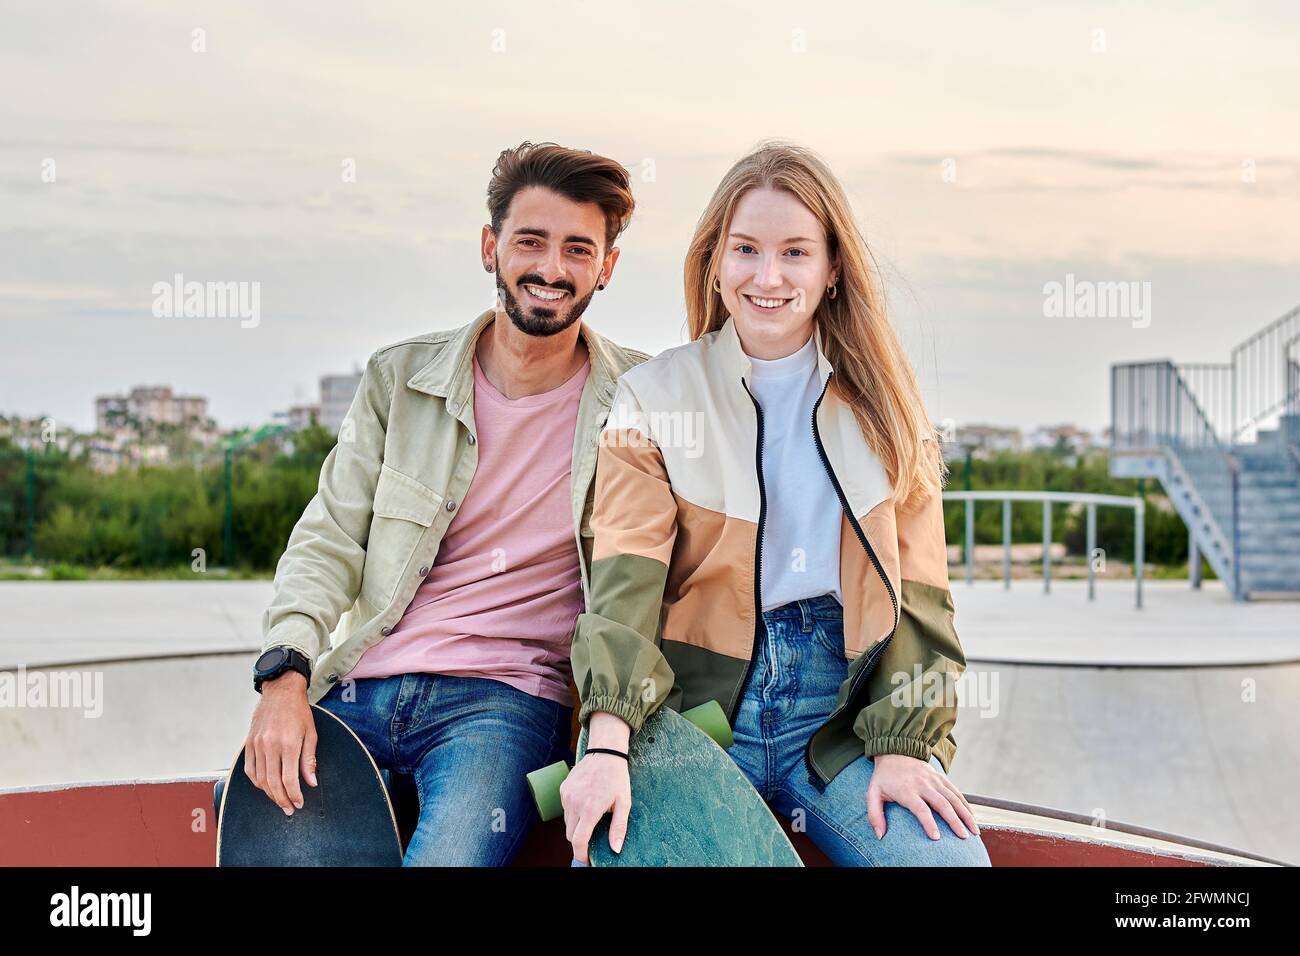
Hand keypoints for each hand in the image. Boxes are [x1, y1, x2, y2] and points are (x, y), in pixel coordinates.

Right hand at [243, 671, 316, 814]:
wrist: (280, 691)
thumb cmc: (299, 712)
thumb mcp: (311, 733)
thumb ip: (309, 760)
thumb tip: (310, 783)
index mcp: (288, 743)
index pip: (289, 779)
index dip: (294, 795)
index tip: (299, 803)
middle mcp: (270, 745)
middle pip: (273, 783)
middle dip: (282, 800)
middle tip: (289, 809)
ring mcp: (257, 745)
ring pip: (260, 779)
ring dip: (269, 793)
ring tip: (279, 800)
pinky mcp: (249, 743)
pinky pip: (250, 769)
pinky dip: (257, 782)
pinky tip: (265, 787)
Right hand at [559, 712, 632, 863]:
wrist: (605, 751)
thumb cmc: (617, 777)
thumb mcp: (624, 803)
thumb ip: (619, 828)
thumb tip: (616, 849)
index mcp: (590, 809)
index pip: (578, 841)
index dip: (581, 855)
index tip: (587, 860)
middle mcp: (574, 803)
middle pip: (570, 835)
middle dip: (580, 841)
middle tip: (592, 838)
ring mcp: (566, 795)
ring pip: (567, 822)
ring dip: (577, 826)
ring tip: (592, 816)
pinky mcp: (563, 789)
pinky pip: (565, 809)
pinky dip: (573, 812)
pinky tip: (586, 803)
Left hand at [866, 753, 979, 840]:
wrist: (895, 751)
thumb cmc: (884, 777)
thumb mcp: (872, 793)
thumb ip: (874, 814)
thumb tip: (879, 836)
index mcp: (906, 790)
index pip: (920, 808)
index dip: (928, 823)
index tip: (936, 838)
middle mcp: (923, 784)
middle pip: (942, 804)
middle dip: (954, 821)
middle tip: (963, 837)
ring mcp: (934, 780)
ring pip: (953, 798)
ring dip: (965, 815)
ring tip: (973, 831)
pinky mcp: (941, 778)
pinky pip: (956, 792)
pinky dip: (966, 805)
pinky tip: (972, 817)